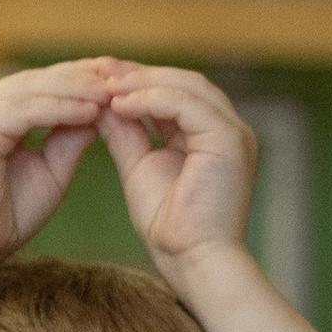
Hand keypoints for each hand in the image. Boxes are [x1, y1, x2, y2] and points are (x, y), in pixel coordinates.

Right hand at [0, 61, 115, 265]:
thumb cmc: (3, 220)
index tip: (117, 79)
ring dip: (73, 89)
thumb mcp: (49, 173)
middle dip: (79, 75)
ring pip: (29, 89)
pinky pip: (22, 111)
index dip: (77, 79)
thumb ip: (68, 140)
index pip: (37, 84)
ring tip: (110, 91)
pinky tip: (89, 112)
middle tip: (120, 74)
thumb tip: (101, 111)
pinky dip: (58, 109)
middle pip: (34, 79)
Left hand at [93, 61, 259, 272]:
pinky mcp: (229, 140)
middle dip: (139, 73)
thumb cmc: (171, 230)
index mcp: (212, 135)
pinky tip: (119, 104)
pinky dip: (151, 99)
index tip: (99, 77)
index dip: (138, 81)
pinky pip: (186, 104)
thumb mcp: (140, 168)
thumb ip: (126, 134)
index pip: (176, 92)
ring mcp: (234, 133)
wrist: (194, 262)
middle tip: (97, 68)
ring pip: (187, 85)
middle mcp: (229, 129)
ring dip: (142, 82)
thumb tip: (102, 104)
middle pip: (184, 81)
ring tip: (104, 84)